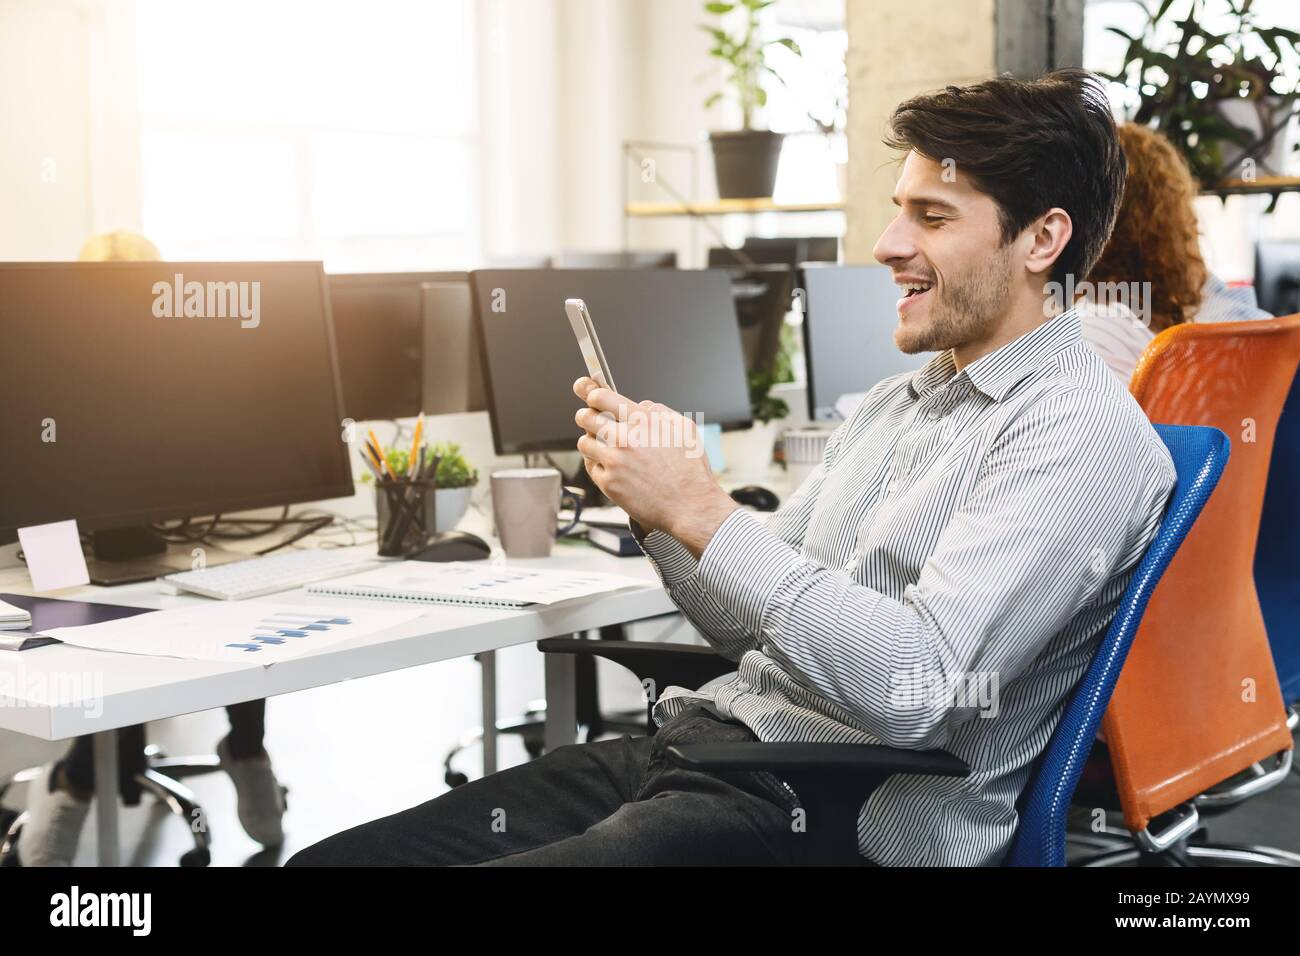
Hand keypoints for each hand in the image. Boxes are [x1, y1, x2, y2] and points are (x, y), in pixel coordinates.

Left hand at [572, 377, 736, 555]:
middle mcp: (625, 439)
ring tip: (605, 447)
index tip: (587, 392)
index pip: (601, 397)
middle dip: (586, 416)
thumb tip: (642, 405)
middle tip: (589, 418)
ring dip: (591, 442)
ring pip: (584, 443)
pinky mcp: (608, 483)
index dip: (591, 392)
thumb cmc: (691, 471)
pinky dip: (598, 465)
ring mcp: (613, 462)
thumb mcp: (685, 429)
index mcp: (642, 421)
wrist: (690, 507)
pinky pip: (591, 467)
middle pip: (585, 417)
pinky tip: (612, 468)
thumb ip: (660, 411)